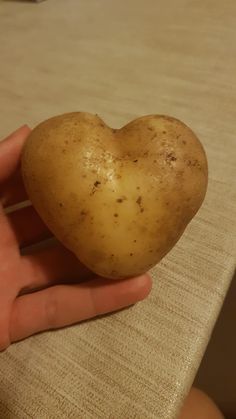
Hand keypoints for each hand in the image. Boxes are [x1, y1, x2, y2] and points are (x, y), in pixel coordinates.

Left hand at [0, 126, 151, 350]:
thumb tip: (28, 130)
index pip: (26, 186)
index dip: (59, 175)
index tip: (97, 164)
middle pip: (52, 229)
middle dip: (89, 218)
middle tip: (131, 206)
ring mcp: (4, 285)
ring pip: (62, 271)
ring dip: (104, 262)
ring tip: (148, 247)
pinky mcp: (8, 324)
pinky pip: (58, 310)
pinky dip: (98, 301)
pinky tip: (137, 287)